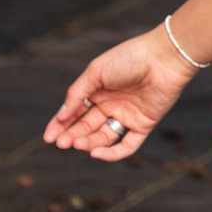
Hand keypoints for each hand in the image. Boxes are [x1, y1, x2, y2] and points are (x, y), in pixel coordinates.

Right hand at [42, 26, 196, 161]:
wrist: (163, 58)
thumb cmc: (129, 58)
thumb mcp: (96, 73)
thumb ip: (77, 94)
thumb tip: (60, 116)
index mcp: (98, 91)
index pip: (75, 112)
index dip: (61, 125)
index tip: (48, 137)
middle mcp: (111, 105)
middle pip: (87, 127)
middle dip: (72, 136)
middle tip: (62, 143)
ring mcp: (127, 116)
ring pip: (104, 137)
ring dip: (89, 143)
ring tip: (77, 144)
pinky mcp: (144, 125)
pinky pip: (127, 145)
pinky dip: (112, 153)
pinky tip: (96, 153)